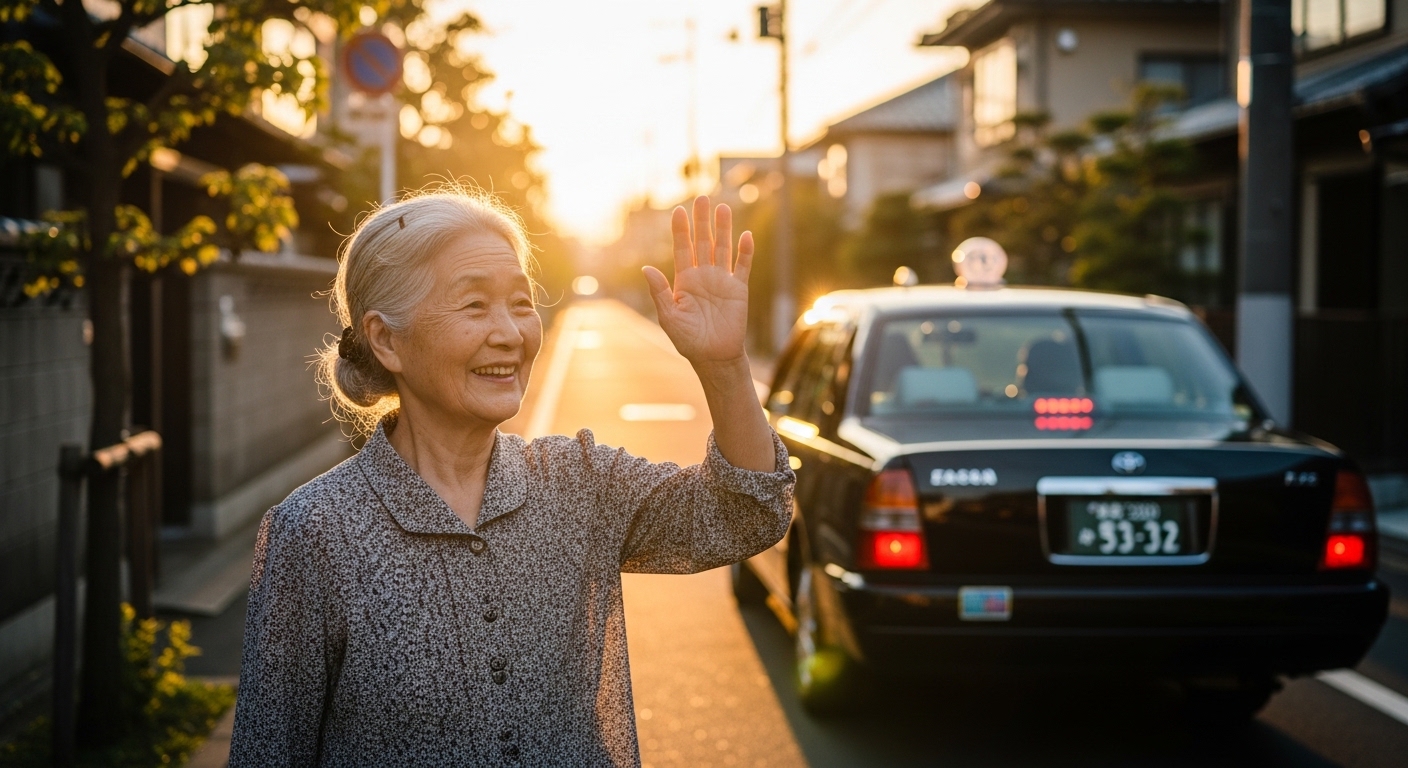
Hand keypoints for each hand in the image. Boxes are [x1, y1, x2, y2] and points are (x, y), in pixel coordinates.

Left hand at [642, 196, 753, 366]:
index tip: (678, 210)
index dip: (680, 230)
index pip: (682, 248)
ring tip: (723, 208)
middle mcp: (703, 276)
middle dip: (702, 221)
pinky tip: (745, 236)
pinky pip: (742, 267)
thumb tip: (646, 268)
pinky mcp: (739, 290)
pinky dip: (744, 252)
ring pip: (722, 248)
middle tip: (702, 198)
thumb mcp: (669, 317)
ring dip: (723, 229)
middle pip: (703, 242)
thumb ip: (659, 292)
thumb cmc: (688, 340)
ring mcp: (722, 281)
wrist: (713, 357)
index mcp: (684, 280)